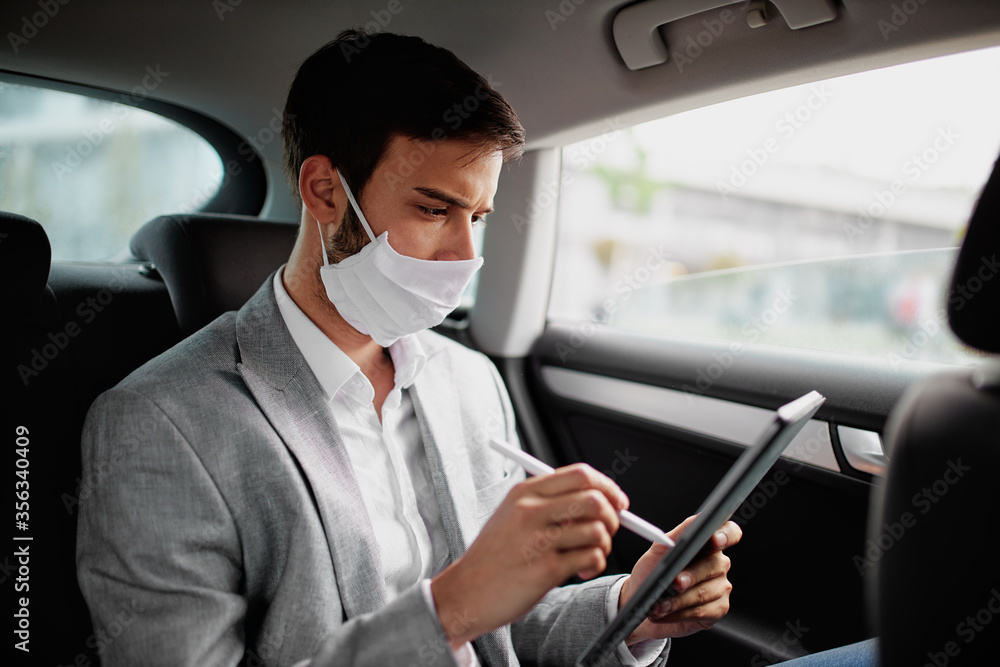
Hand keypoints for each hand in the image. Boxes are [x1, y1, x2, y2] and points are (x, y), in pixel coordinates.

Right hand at [431, 463, 627, 648]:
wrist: (465, 593)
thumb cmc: (493, 557)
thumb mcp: (512, 515)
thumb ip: (548, 503)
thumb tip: (598, 498)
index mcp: (524, 493)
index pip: (580, 474)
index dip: (608, 487)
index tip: (617, 502)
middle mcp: (531, 511)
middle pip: (595, 499)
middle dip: (612, 516)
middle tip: (606, 531)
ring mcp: (538, 540)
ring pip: (597, 530)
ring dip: (604, 545)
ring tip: (589, 555)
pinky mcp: (545, 570)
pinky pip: (591, 558)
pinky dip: (595, 564)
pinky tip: (581, 569)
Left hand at [619, 515, 741, 643]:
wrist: (643, 602)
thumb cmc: (651, 572)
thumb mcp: (658, 550)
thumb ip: (678, 535)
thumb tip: (695, 521)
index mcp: (707, 544)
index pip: (729, 532)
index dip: (726, 534)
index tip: (715, 539)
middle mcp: (718, 564)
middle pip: (715, 565)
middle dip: (691, 575)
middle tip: (674, 583)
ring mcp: (720, 587)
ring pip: (705, 592)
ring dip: (678, 600)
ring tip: (659, 604)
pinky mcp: (717, 609)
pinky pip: (702, 611)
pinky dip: (679, 613)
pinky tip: (665, 613)